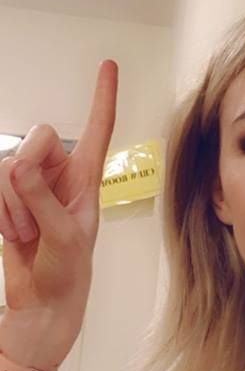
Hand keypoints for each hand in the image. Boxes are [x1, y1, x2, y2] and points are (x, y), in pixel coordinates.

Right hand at [0, 60, 117, 370]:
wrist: (42, 305)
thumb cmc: (68, 274)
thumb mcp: (64, 237)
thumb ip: (42, 199)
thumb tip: (21, 167)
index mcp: (87, 178)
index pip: (98, 129)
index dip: (102, 97)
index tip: (108, 65)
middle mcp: (60, 175)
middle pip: (35, 142)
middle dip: (27, 178)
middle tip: (33, 219)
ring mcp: (32, 187)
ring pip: (7, 168)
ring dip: (11, 206)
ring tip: (27, 233)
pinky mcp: (9, 201)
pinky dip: (0, 212)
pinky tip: (13, 233)